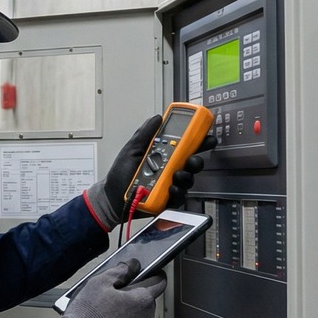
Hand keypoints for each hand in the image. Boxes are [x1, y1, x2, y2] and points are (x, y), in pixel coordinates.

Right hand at [48, 259, 166, 317]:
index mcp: (143, 299)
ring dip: (129, 315)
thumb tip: (132, 265)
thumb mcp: (99, 282)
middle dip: (134, 297)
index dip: (153, 275)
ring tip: (106, 315)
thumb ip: (120, 271)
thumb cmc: (88, 313)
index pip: (159, 282)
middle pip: (146, 302)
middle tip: (113, 296)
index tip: (145, 274)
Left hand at [85, 116, 213, 228]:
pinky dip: (177, 191)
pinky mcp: (167, 199)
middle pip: (191, 162)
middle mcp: (170, 169)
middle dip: (196, 159)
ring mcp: (170, 184)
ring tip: (176, 174)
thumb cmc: (121, 174)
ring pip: (187, 179)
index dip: (197, 140)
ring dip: (185, 176)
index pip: (185, 146)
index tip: (205, 135)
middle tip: (192, 159)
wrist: (111, 197)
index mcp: (164, 155)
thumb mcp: (131, 150)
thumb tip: (156, 118)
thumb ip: (144, 134)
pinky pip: (179, 196)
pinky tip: (170, 188)